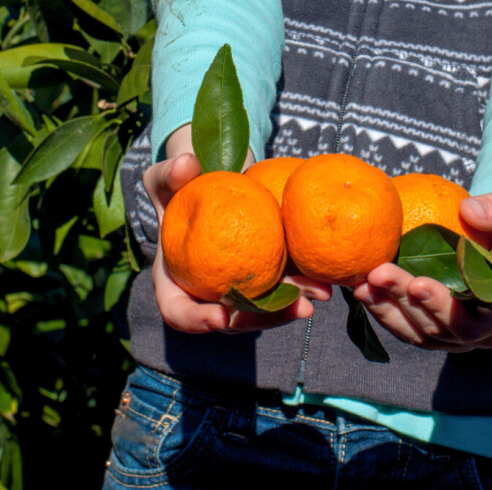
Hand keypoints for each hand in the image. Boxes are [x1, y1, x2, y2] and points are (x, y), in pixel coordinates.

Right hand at [146, 125, 331, 333]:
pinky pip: (283, 291)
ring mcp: (238, 294)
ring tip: (320, 293)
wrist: (210, 190)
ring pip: (265, 311)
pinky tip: (326, 281)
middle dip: (265, 318)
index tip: (221, 316)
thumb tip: (187, 166)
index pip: (179, 312)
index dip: (197, 320)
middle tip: (293, 307)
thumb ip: (169, 174)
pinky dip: (303, 287)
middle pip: (234, 321)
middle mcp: (208, 298)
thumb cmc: (180, 189)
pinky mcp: (263, 283)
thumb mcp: (166, 179)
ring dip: (294, 306)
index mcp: (175, 284)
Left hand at [352, 191, 491, 351]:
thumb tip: (470, 210)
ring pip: (415, 332)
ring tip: (362, 282)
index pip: (474, 321)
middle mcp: (479, 334)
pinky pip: (402, 325)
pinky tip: (360, 288)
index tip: (419, 283)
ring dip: (387, 307)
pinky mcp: (428, 329)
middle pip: (438, 328)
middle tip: (380, 274)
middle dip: (406, 301)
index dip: (444, 306)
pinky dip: (381, 308)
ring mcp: (450, 336)